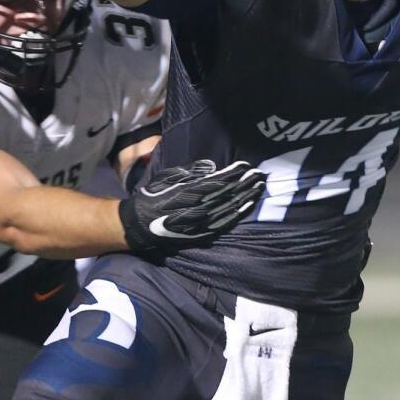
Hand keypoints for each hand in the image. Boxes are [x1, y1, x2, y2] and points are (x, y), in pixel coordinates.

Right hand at [118, 160, 265, 253]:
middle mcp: (194, 209)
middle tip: (260, 174)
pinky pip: (223, 224)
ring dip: (245, 197)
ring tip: (258, 187)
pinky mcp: (200, 233)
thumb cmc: (153, 197)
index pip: (216, 182)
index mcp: (186, 193)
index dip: (233, 174)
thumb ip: (189, 172)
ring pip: (227, 209)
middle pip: (226, 195)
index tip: (246, 165)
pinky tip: (247, 206)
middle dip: (244, 184)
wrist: (139, 226)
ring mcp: (199, 223)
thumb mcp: (166, 177)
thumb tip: (212, 166)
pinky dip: (236, 215)